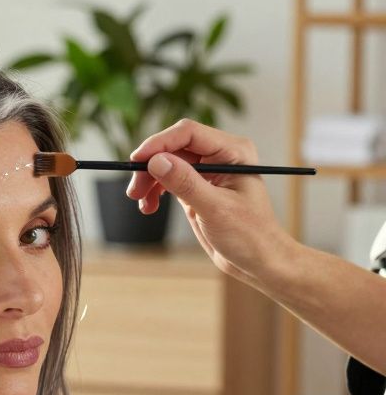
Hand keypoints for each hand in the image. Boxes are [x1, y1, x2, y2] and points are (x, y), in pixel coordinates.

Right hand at [125, 119, 295, 285]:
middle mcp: (219, 156)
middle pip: (172, 147)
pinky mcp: (196, 187)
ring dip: (149, 180)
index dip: (159, 144)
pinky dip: (154, 190)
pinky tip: (150, 206)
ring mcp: (207, 171)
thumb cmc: (249, 235)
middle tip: (135, 191)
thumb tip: (156, 161)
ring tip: (142, 202)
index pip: (188, 133)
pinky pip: (167, 179)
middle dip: (150, 166)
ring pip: (165, 163)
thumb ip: (186, 182)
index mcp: (233, 151)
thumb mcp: (215, 208)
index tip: (136, 162)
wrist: (258, 261)